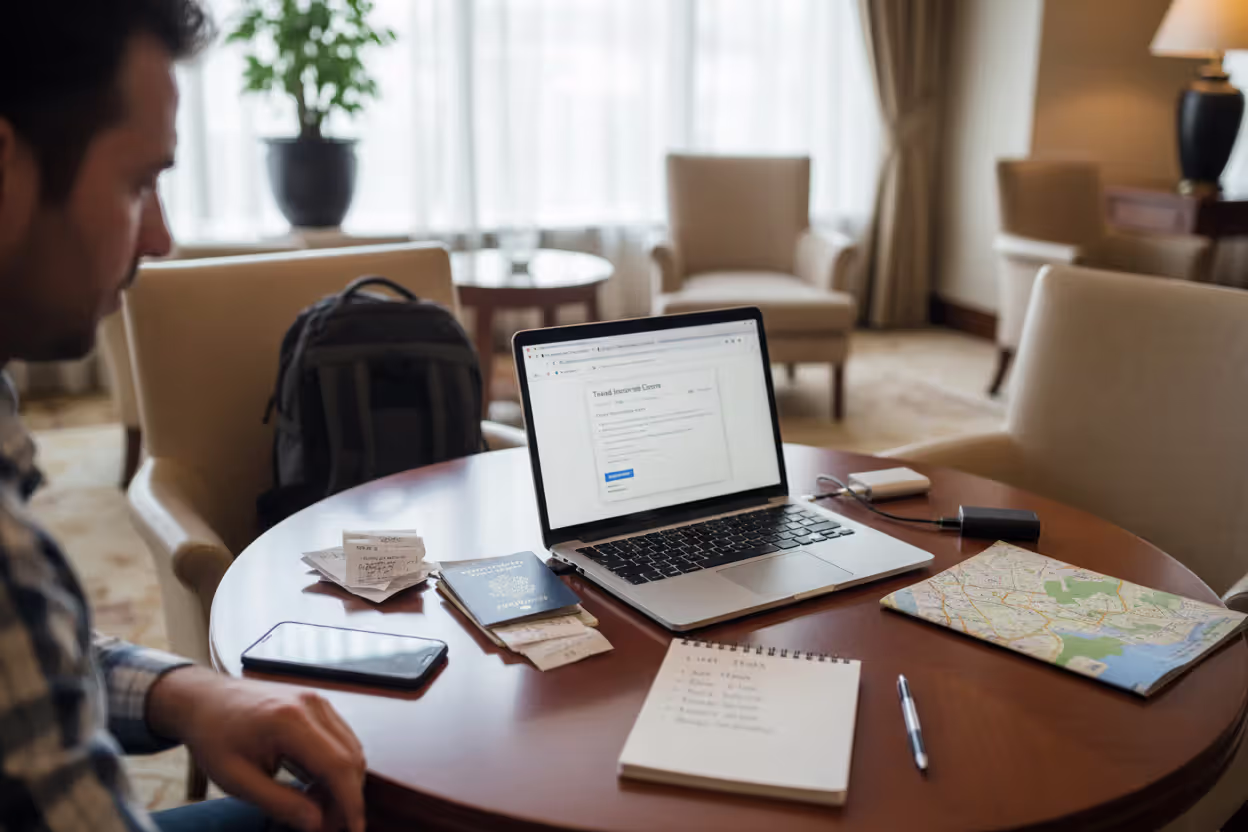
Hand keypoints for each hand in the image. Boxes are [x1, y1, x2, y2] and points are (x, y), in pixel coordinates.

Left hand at [147, 666, 365, 831]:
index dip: (350, 802)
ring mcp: (318, 700)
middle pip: (351, 758)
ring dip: (344, 782)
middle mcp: (312, 705)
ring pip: (351, 748)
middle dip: (347, 797)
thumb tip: (318, 825)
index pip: (338, 766)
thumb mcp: (237, 780)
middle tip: (327, 826)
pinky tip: (316, 784)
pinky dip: (337, 765)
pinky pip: (342, 738)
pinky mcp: (318, 703)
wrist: (204, 699)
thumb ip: (280, 803)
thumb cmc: (214, 738)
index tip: (353, 831)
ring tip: (318, 808)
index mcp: (290, 721)